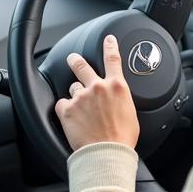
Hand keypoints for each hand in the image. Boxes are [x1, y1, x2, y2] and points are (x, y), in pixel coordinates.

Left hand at [55, 34, 139, 151]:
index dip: (110, 46)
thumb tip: (116, 101)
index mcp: (117, 87)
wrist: (107, 153)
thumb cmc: (122, 138)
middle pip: (82, 65)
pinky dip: (65, 111)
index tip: (107, 39)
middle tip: (72, 58)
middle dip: (75, 60)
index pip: (113, 59)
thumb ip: (120, 100)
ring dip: (75, 97)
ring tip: (81, 113)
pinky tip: (73, 121)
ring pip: (73, 89)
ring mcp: (81, 97)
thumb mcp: (130, 113)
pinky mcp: (67, 109)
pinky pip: (62, 104)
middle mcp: (98, 87)